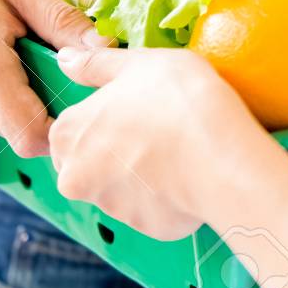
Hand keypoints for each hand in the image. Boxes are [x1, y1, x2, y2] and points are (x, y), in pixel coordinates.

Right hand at [0, 0, 108, 157]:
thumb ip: (62, 23)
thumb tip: (106, 50)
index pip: (33, 136)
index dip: (67, 125)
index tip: (83, 98)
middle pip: (25, 130)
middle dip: (48, 100)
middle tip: (51, 58)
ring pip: (7, 125)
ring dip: (24, 97)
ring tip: (15, 51)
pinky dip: (1, 97)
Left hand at [50, 46, 276, 240]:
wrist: (222, 157)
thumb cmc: (179, 99)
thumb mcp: (138, 63)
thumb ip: (95, 64)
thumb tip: (65, 59)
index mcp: (67, 134)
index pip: (73, 126)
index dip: (106, 114)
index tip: (135, 107)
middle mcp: (75, 178)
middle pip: (91, 161)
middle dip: (116, 149)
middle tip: (157, 128)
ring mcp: (110, 207)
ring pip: (122, 186)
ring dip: (143, 172)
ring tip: (180, 149)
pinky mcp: (144, 228)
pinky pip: (153, 207)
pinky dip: (167, 193)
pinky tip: (190, 173)